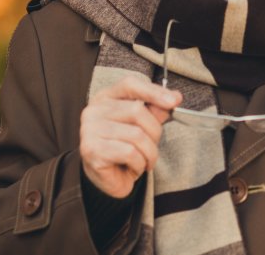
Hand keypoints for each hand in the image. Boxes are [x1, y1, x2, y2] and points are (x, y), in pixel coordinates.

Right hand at [80, 75, 181, 197]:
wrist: (108, 179)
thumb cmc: (126, 148)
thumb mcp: (143, 126)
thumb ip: (155, 110)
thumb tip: (175, 97)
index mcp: (105, 98)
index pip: (130, 84)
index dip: (153, 91)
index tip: (175, 101)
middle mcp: (93, 110)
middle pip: (137, 110)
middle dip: (154, 131)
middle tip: (152, 146)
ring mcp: (89, 129)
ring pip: (136, 134)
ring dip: (149, 152)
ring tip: (145, 160)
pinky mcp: (91, 150)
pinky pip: (130, 152)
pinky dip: (139, 163)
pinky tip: (134, 167)